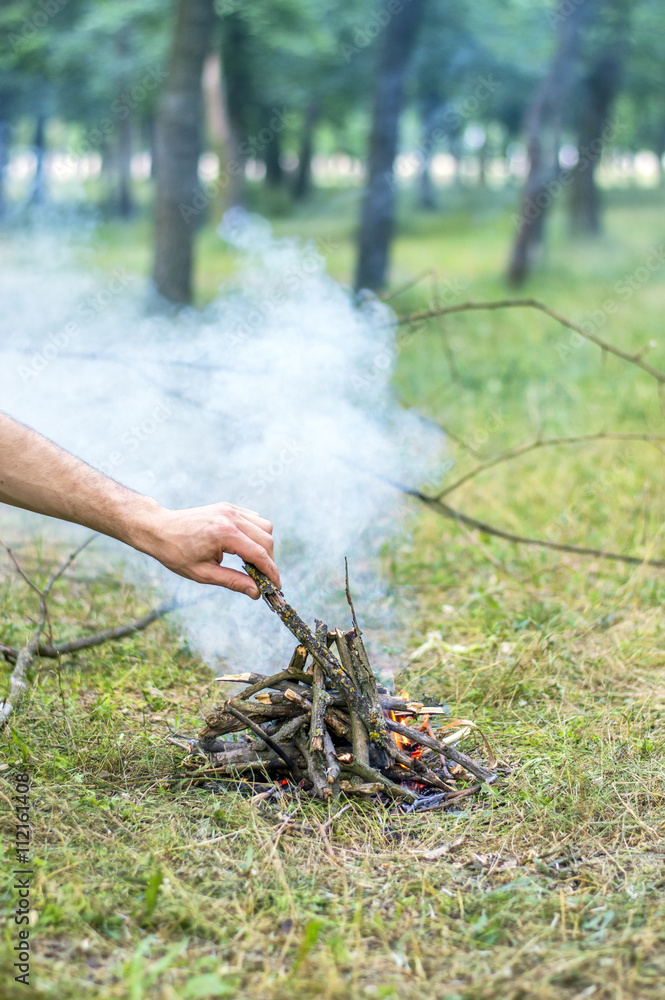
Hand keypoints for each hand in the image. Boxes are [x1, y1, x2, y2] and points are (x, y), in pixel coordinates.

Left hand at [140, 502, 279, 597]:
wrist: (158, 529)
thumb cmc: (176, 553)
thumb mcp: (203, 573)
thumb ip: (233, 581)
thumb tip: (256, 592)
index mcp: (224, 534)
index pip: (259, 554)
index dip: (271, 572)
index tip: (276, 586)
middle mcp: (231, 517)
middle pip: (267, 539)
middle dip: (269, 560)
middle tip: (263, 578)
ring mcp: (230, 509)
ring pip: (264, 526)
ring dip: (264, 545)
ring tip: (252, 563)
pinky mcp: (228, 507)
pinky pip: (253, 519)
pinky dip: (256, 533)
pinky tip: (244, 547)